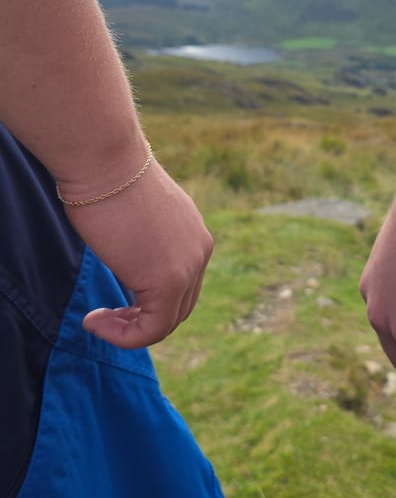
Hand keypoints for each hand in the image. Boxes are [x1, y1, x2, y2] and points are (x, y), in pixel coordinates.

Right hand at [63, 159, 213, 348]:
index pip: (182, 283)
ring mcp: (188, 266)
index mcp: (192, 232)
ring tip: (95, 322)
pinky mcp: (168, 280)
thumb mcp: (131, 214)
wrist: (104, 161)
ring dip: (128, 330)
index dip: (145, 301)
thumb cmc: (103, 178)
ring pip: (168, 321)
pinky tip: (93, 322)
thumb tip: (121, 252)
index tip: (109, 299)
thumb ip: (138, 239)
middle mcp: (199, 249)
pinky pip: (152, 329)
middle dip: (139, 318)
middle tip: (101, 316)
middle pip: (180, 305)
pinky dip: (123, 336)